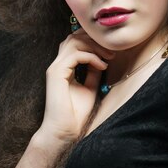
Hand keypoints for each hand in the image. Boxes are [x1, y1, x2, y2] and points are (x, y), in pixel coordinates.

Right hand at [40, 28, 115, 142]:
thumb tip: (103, 59)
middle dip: (94, 40)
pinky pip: (76, 55)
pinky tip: (102, 66)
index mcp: (64, 67)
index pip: (75, 42)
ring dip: (94, 46)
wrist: (65, 130)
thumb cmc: (75, 114)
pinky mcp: (56, 73)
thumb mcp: (90, 87)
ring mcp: (55, 68)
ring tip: (109, 57)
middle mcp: (58, 65)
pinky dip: (91, 57)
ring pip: (74, 41)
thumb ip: (93, 72)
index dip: (93, 42)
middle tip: (112, 51)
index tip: (110, 52)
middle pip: (74, 37)